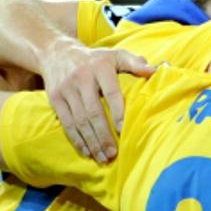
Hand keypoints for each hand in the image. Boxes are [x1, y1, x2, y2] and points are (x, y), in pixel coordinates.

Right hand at [40, 39, 154, 161]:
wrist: (57, 53)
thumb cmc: (95, 58)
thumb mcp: (115, 55)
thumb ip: (135, 62)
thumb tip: (155, 70)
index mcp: (100, 67)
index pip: (111, 92)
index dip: (118, 112)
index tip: (124, 130)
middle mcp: (81, 78)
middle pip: (93, 111)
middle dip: (103, 134)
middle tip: (114, 153)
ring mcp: (66, 89)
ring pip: (79, 120)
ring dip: (91, 141)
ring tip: (102, 157)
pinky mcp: (55, 98)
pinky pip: (66, 122)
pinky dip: (76, 139)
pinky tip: (86, 151)